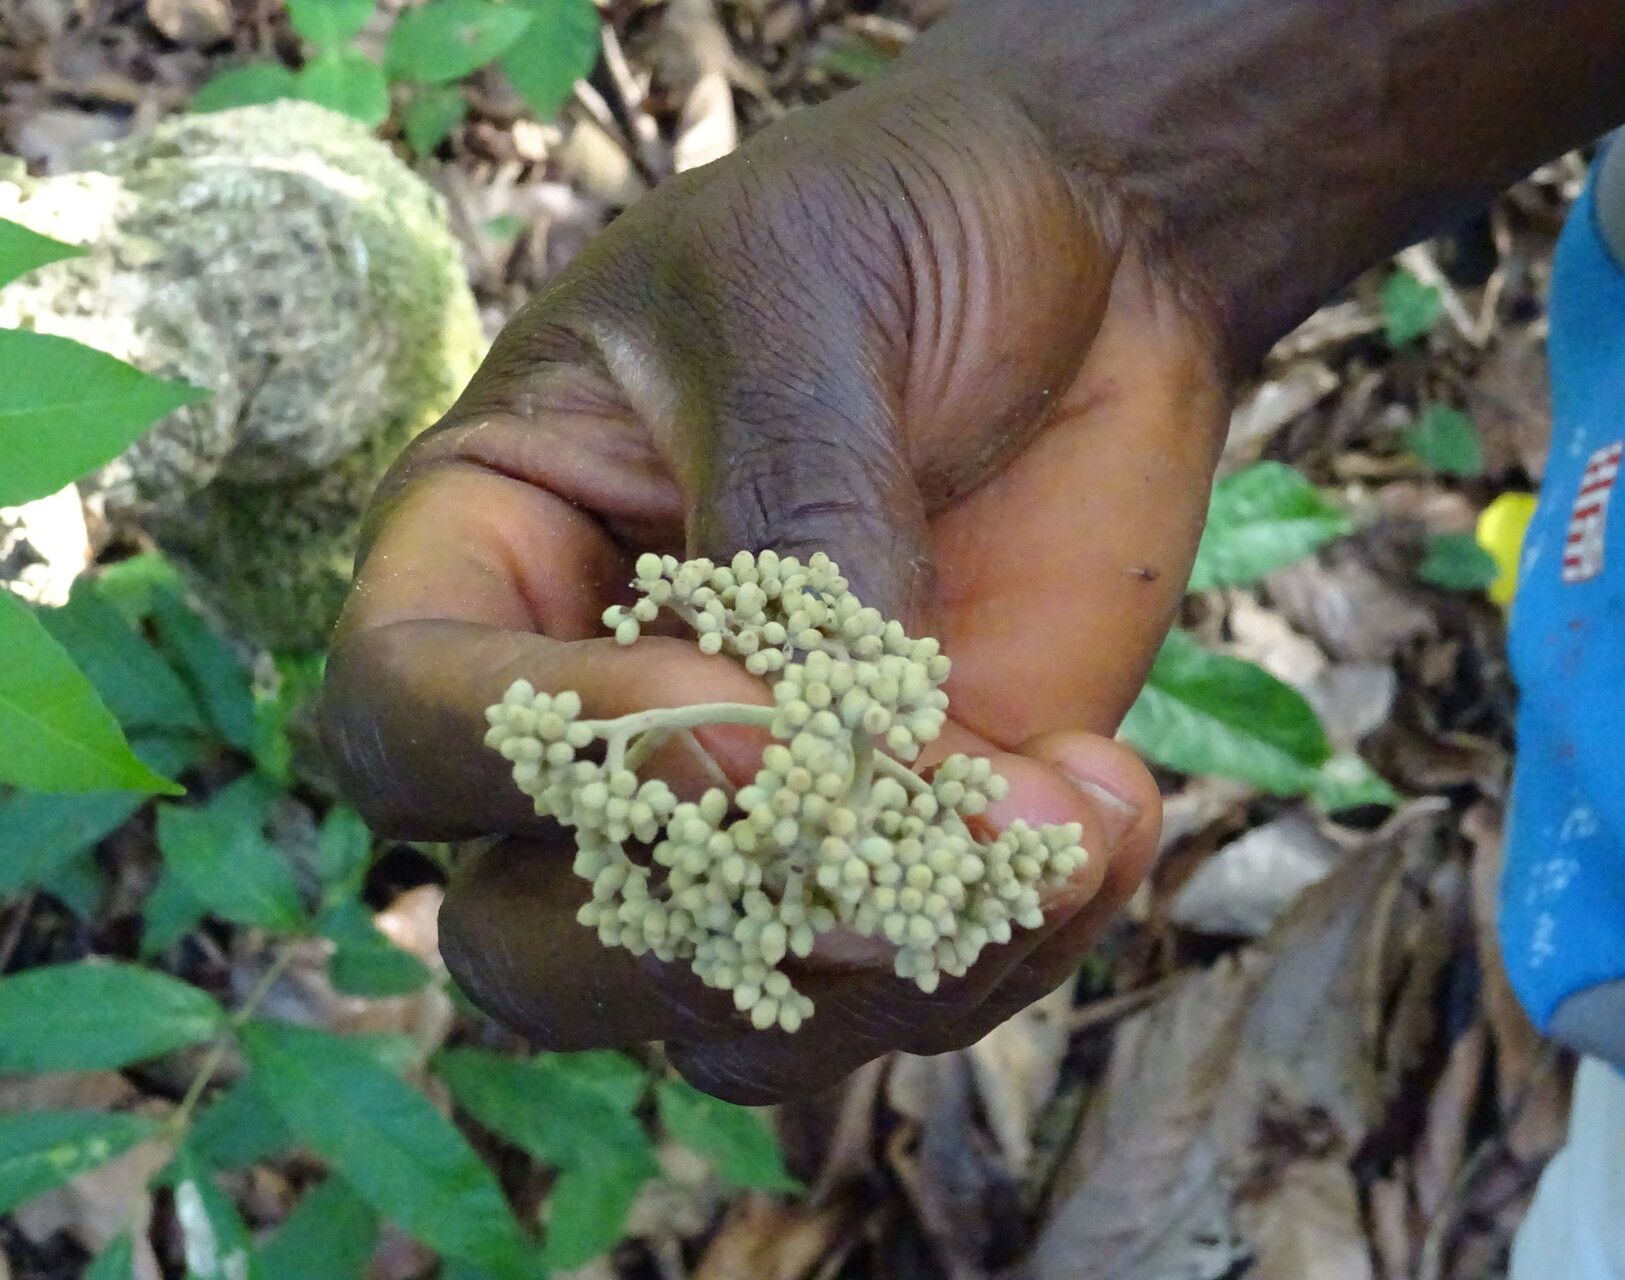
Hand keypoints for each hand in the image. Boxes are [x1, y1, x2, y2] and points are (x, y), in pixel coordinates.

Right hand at [321, 73, 1230, 1102]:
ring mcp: (749, 806)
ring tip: (1064, 823)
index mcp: (494, 557)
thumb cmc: (895, 230)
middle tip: (892, 849)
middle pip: (523, 943)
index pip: (404, 721)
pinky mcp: (896, 844)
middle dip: (700, 937)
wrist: (1085, 263)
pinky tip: (1105, 814)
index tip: (746, 705)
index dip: (552, 754)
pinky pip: (898, 993)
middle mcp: (592, 715)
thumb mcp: (800, 307)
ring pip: (718, 1012)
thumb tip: (827, 759)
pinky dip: (1006, 950)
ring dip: (893, 968)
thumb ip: (787, 527)